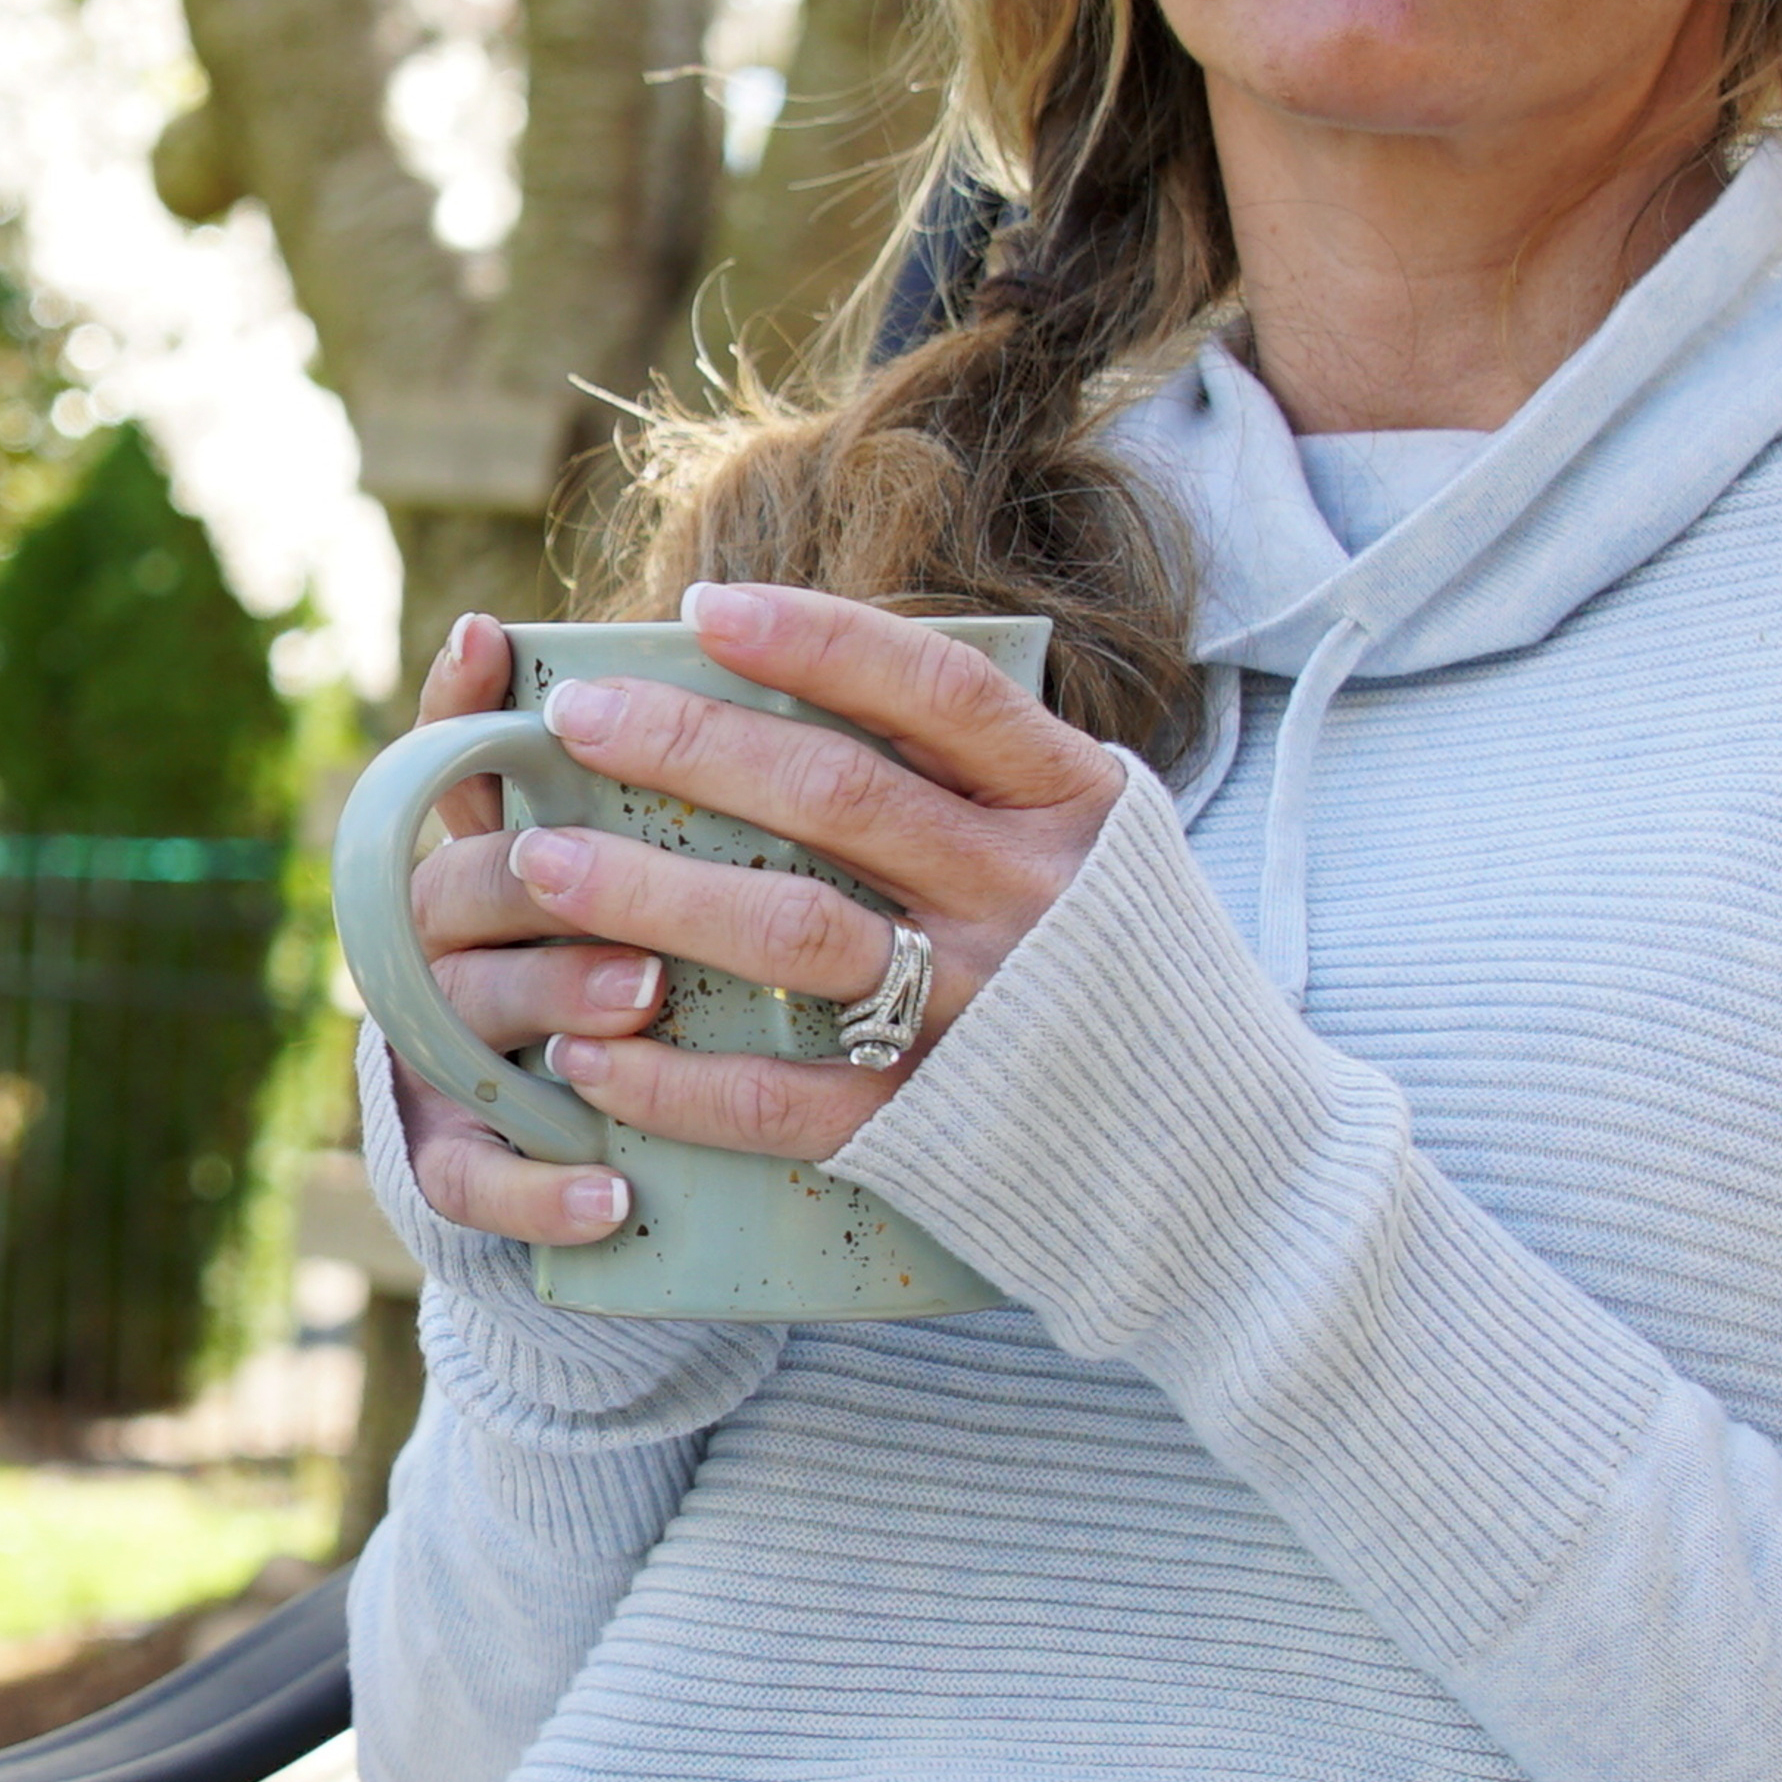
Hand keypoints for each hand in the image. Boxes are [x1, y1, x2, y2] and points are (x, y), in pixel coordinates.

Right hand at [386, 608, 665, 1245]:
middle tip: (650, 840)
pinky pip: (469, 1178)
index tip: (495, 638)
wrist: (550, 1133)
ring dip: (554, 997)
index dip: (460, 703)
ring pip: (467, 1018)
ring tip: (642, 1000)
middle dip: (552, 871)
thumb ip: (678, 782)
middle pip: (462, 886)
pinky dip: (536, 1189)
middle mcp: (446, 941)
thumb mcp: (645, 864)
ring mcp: (444, 1047)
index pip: (453, 765)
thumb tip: (752, 639)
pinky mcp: (451, 1155)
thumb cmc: (623, 959)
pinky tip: (613, 1200)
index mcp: (486, 853)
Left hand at [399, 582, 1128, 1227]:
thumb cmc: (1135, 980)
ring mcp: (982, 1017)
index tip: (703, 609)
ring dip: (651, 893)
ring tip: (542, 863)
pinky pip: (781, 1095)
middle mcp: (1030, 899)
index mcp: (1073, 807)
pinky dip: (675, 1078)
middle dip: (690, 747)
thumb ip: (993, 777)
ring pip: (792, 932)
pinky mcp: (935, 1129)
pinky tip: (588, 1053)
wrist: (1239, 1172)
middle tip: (578, 718)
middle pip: (835, 798)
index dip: (815, 641)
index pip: (934, 689)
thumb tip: (834, 678)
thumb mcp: (1103, 847)